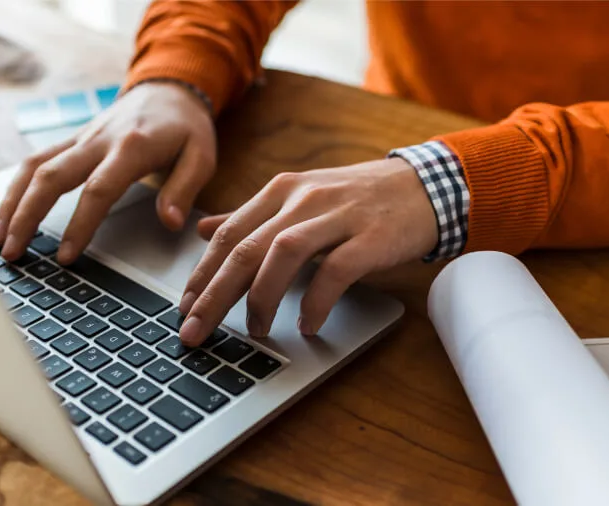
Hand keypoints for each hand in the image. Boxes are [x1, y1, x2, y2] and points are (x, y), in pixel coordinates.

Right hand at [0, 81, 215, 263]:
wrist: (169, 88)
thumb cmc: (186, 127)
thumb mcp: (201, 156)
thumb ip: (184, 190)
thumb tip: (170, 223)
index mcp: (131, 147)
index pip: (98, 189)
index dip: (79, 224)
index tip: (65, 256)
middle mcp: (98, 140)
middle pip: (51, 176)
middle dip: (27, 215)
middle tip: (13, 252)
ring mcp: (80, 138)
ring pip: (34, 167)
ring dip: (12, 203)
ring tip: (0, 239)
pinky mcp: (71, 140)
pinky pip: (35, 161)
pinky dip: (16, 187)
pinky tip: (6, 213)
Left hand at [177, 157, 438, 344]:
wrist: (424, 186)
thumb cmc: (358, 199)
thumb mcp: (300, 198)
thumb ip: (252, 216)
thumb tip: (204, 229)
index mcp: (281, 191)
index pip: (229, 234)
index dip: (202, 272)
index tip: (184, 307)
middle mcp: (303, 199)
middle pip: (246, 248)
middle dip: (215, 293)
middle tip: (196, 330)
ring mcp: (337, 216)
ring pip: (282, 255)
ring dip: (262, 297)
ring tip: (255, 331)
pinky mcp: (370, 237)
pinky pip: (334, 271)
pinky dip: (315, 301)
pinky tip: (307, 325)